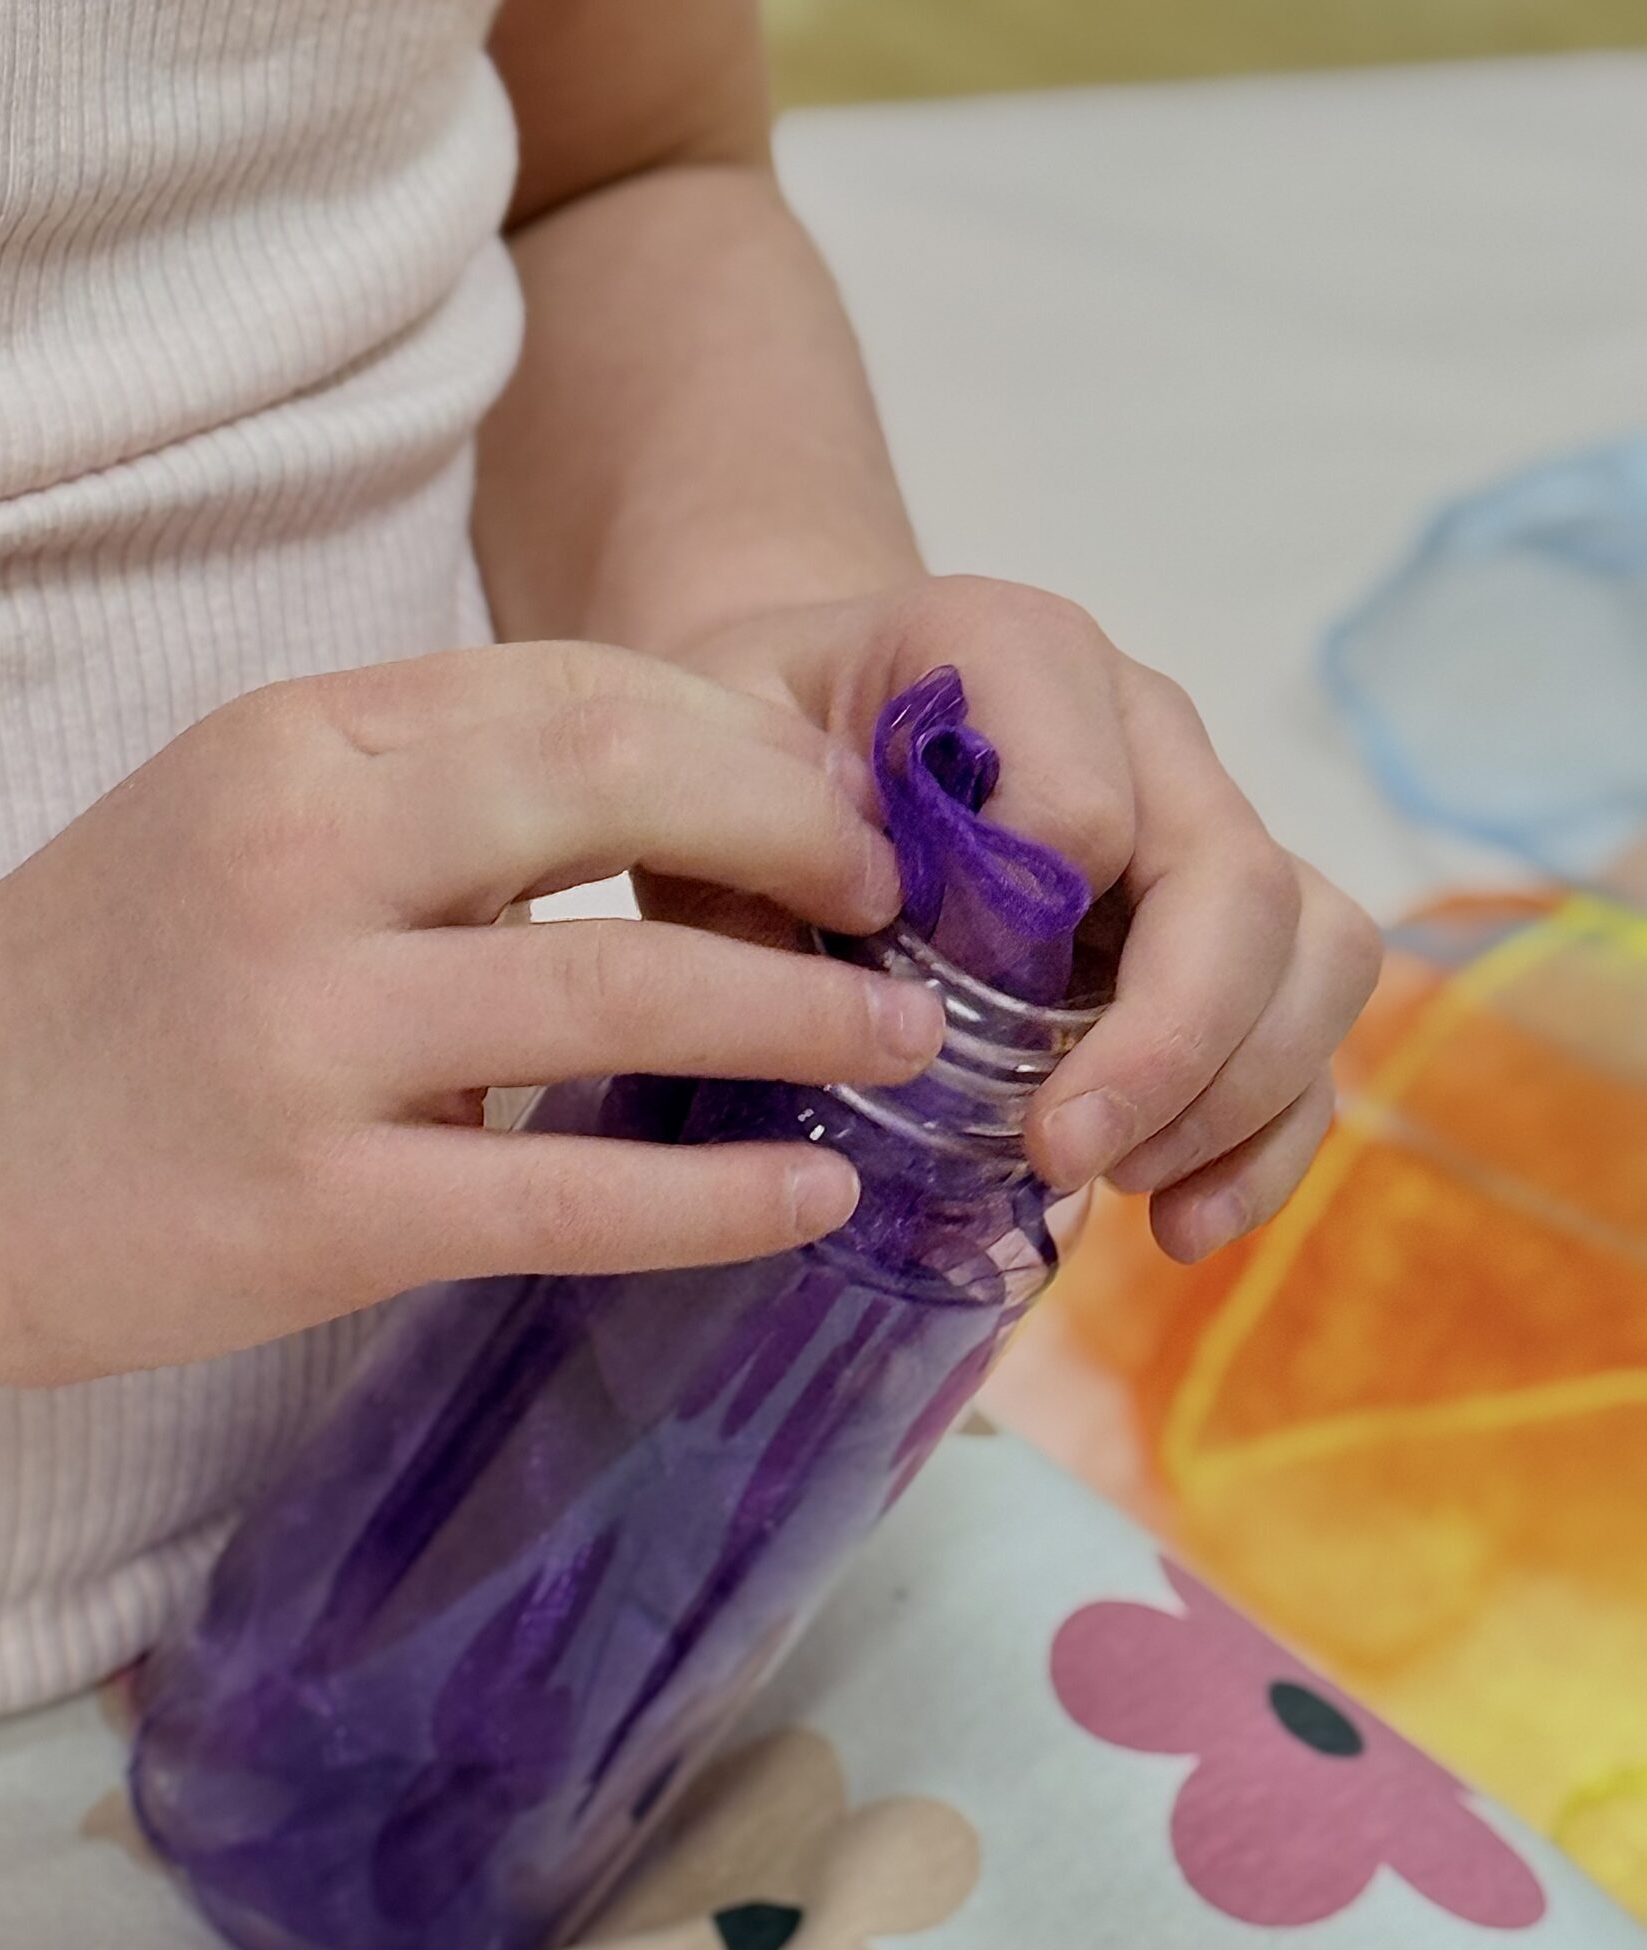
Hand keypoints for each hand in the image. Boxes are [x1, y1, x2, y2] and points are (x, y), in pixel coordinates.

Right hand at [0, 644, 945, 1384]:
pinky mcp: (316, 1211)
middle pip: (620, 790)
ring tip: (910, 1041)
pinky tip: (815, 1196)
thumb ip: (427, 800)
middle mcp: (304, 853)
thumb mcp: (244, 821)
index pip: (574, 691)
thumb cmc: (98, 984)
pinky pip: (567, 1194)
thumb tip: (667, 821)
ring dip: (800, 1016)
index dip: (744, 746)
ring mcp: (306, 1034)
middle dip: (802, 838)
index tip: (844, 806)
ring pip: (617, 991)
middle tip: (908, 904)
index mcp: (299, 740)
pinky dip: (717, 1196)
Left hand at [677, 581, 1381, 1260]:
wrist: (801, 721)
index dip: (1019, 941)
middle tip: (1056, 1155)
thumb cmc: (755, 753)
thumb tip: (875, 1010)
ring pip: (1314, 952)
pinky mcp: (1229, 922)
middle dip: (1167, 1050)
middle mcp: (1143, 723)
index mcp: (1011, 651)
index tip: (922, 1032)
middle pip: (1239, 888)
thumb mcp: (708, 779)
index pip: (1085, 809)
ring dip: (1236, 1097)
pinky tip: (1181, 1226)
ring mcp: (1203, 819)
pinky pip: (1310, 1023)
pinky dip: (1268, 1140)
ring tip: (1124, 1190)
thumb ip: (767, 859)